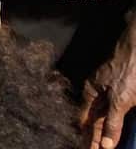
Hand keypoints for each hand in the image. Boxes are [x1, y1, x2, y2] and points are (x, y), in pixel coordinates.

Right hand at [82, 19, 135, 148]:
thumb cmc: (127, 72)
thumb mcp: (119, 100)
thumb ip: (112, 122)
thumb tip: (104, 145)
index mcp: (90, 93)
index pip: (85, 122)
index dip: (87, 138)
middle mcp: (97, 92)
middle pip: (94, 119)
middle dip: (95, 136)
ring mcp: (110, 90)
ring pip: (104, 115)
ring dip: (105, 130)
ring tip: (104, 144)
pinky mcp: (123, 90)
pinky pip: (115, 110)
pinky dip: (114, 122)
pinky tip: (116, 127)